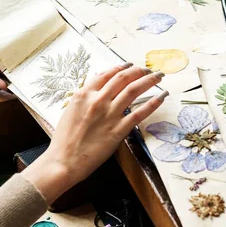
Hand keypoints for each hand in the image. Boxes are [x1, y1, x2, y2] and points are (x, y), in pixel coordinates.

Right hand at [21, 65, 167, 203]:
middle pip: (122, 78)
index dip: (120, 67)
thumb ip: (85, 99)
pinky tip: (161, 97)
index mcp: (83, 94)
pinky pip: (139, 113)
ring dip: (148, 81)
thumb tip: (98, 89)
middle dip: (138, 71)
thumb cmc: (64, 139)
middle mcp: (98, 100)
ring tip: (158, 77)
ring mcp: (109, 114)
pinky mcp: (118, 130)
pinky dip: (152, 103)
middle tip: (147, 70)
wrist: (64, 160)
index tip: (130, 65)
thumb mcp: (70, 111)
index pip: (106, 74)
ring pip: (133, 90)